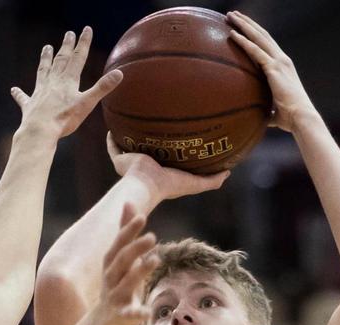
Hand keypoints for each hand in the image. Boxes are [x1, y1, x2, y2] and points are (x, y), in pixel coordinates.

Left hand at [12, 27, 121, 139]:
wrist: (40, 131)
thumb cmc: (64, 119)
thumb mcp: (87, 103)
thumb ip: (102, 88)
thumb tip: (119, 73)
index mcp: (68, 81)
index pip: (77, 58)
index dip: (83, 43)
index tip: (86, 30)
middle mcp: (53, 82)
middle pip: (60, 60)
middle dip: (66, 46)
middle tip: (68, 33)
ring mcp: (40, 93)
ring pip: (43, 71)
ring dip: (45, 59)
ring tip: (46, 48)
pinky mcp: (30, 105)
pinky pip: (24, 98)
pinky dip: (19, 93)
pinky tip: (14, 90)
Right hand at [98, 204, 159, 324]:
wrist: (102, 324)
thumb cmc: (117, 285)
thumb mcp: (121, 259)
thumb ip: (125, 233)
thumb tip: (129, 202)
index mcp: (112, 264)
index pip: (119, 244)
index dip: (128, 230)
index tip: (142, 217)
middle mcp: (111, 278)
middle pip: (121, 261)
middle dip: (135, 248)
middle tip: (152, 237)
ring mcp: (115, 298)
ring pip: (125, 284)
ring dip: (139, 271)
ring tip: (155, 259)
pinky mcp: (121, 317)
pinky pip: (128, 315)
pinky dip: (137, 313)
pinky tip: (148, 312)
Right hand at [107, 132, 228, 199]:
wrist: (147, 185)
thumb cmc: (170, 185)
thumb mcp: (195, 184)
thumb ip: (211, 180)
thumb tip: (228, 172)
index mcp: (160, 175)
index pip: (164, 163)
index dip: (168, 155)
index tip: (175, 143)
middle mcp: (144, 170)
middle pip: (145, 155)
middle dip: (148, 145)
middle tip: (155, 129)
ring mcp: (130, 164)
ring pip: (128, 150)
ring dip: (129, 140)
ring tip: (133, 124)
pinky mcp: (120, 159)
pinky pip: (113, 147)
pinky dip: (112, 138)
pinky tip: (113, 126)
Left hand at [227, 11, 316, 132]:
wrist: (301, 117)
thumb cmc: (290, 118)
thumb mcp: (276, 111)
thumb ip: (266, 110)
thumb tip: (256, 118)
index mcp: (283, 66)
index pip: (268, 44)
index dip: (256, 33)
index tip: (244, 25)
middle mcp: (282, 59)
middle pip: (262, 35)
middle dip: (247, 23)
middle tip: (233, 14)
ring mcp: (279, 62)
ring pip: (258, 37)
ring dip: (244, 25)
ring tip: (230, 16)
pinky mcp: (274, 68)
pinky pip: (255, 51)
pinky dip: (243, 41)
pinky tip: (232, 34)